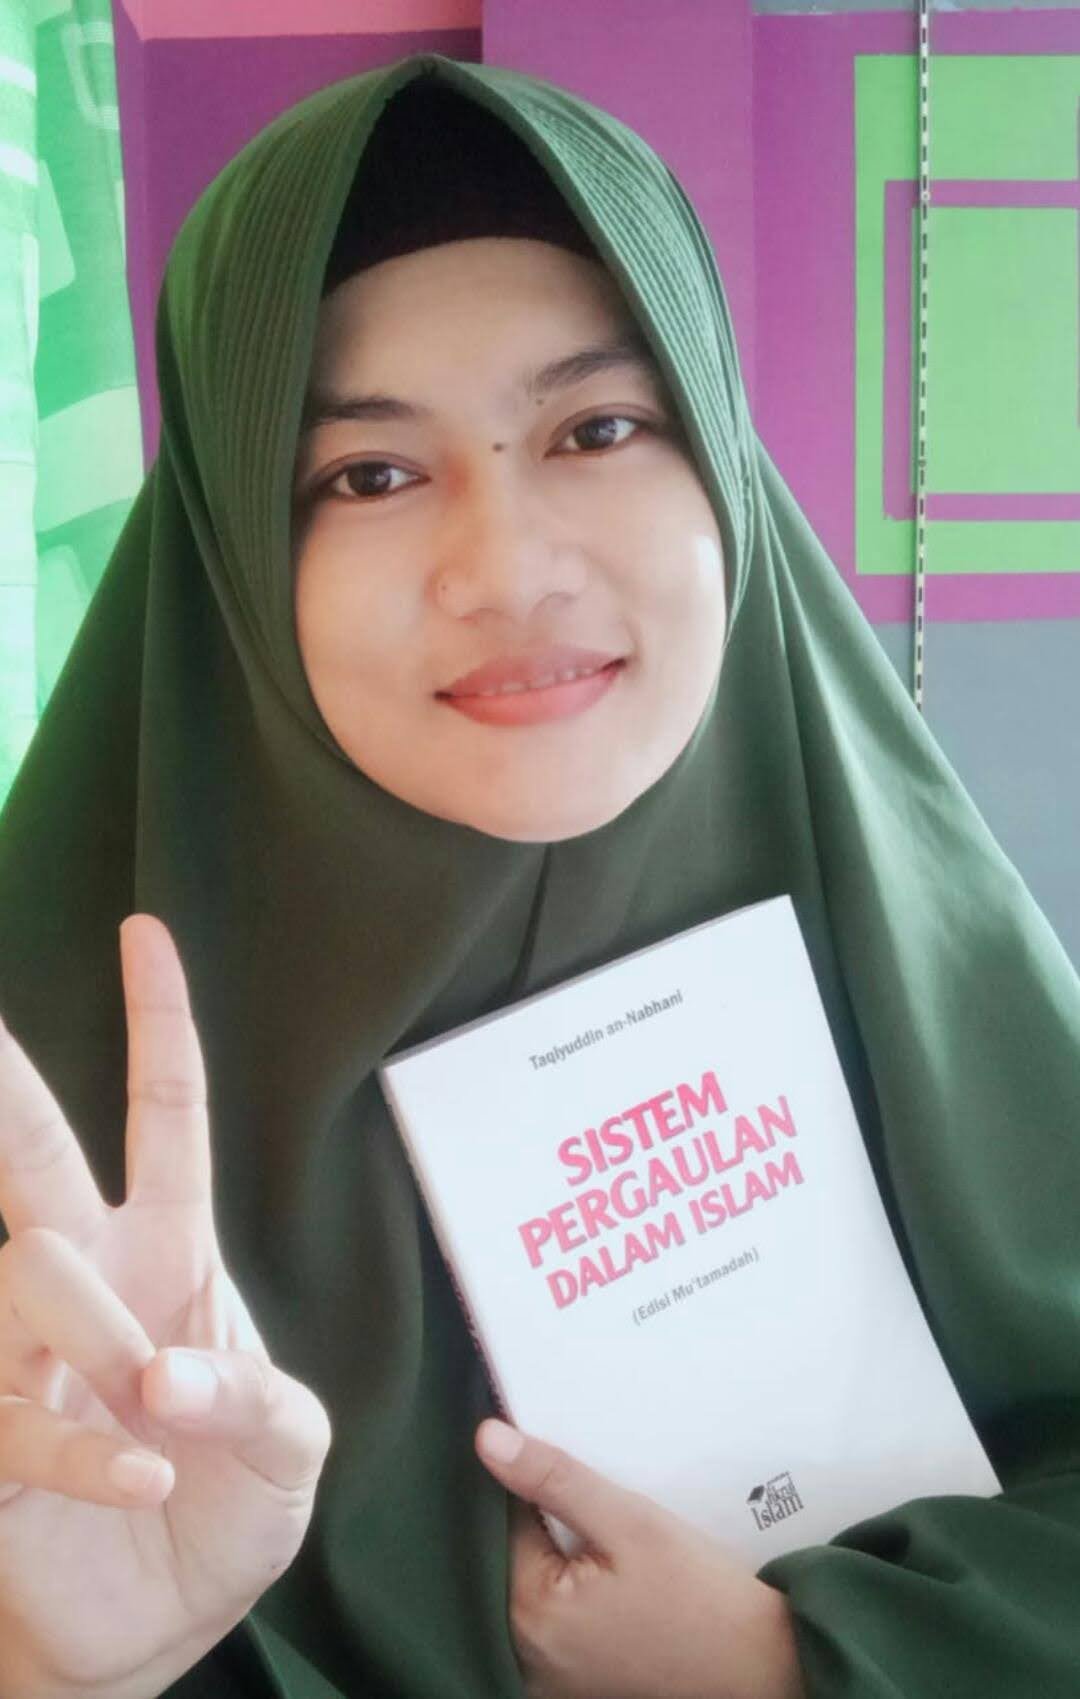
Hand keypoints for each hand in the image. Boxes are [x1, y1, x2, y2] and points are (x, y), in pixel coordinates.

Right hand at [0, 915, 331, 1698]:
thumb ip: (255, 1398)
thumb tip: (162, 1376)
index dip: (158, 1025)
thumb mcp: (292, 1446)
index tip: (146, 934)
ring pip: (34, 1281)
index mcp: (169, 1251)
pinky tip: (143, 1473)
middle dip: (5, 1088)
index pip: (163, 1114)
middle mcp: (89, 1281)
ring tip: (157, 1416)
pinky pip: (20, 1417)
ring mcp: (26, 1355)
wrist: (159, 1625)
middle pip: (38, 1160)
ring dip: (105, 1347)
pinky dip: (90, 1450)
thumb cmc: (231, 1507)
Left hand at [476, 1419, 804, 1698]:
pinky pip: (561, 1618)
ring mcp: (551, 1674)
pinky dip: (579, 1591)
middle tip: (600, 1504)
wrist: (763, 1666)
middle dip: (549, 1520)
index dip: (536, 1483)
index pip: (507, 1519)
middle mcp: (527, 1652)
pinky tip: (616, 1578)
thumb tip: (487, 1438)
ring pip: (542, 1584)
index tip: (572, 1467)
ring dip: (566, 1555)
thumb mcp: (629, 1522)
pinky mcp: (577, 1682)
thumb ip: (555, 1479)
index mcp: (529, 1612)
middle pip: (522, 1555)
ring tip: (611, 1541)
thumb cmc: (699, 1597)